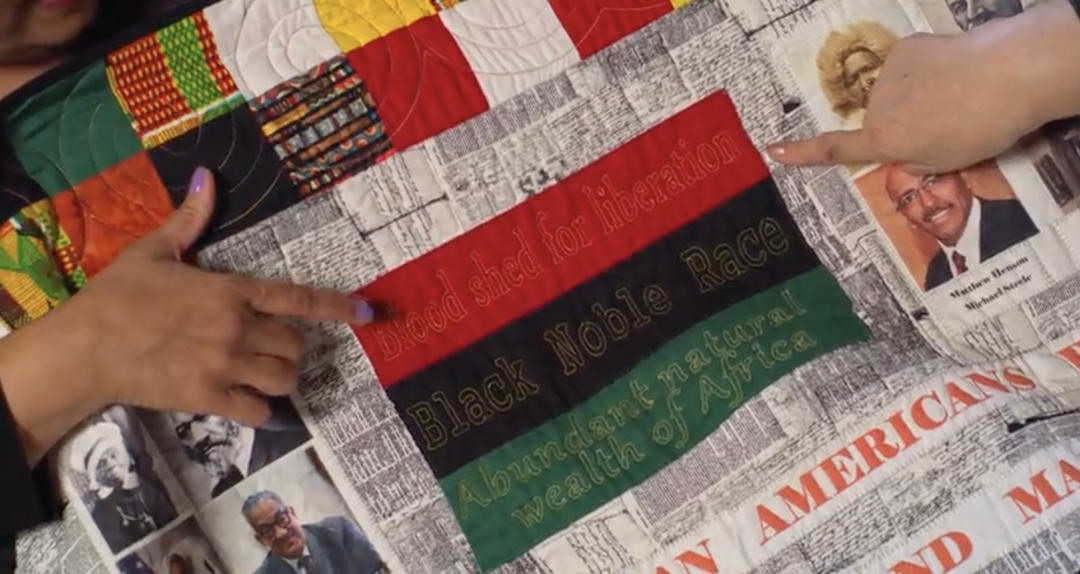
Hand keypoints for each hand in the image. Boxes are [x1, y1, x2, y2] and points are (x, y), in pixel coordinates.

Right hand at [0, 167, 375, 462]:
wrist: (85, 348)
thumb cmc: (118, 296)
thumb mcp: (154, 251)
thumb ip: (190, 219)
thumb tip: (207, 177)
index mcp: (230, 291)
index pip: (297, 299)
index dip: (337, 307)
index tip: (366, 313)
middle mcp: (237, 329)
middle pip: (295, 344)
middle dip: (292, 346)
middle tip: (271, 345)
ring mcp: (225, 366)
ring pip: (284, 378)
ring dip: (281, 377)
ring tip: (265, 374)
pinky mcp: (208, 398)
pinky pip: (256, 412)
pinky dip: (260, 412)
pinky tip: (249, 404)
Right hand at [766, 0, 1079, 172]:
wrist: (1008, 74)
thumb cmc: (980, 128)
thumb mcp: (944, 162)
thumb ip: (911, 159)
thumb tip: (896, 148)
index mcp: (885, 141)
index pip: (836, 149)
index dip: (802, 152)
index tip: (773, 150)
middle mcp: (877, 107)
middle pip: (881, 118)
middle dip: (905, 122)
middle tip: (947, 125)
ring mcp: (889, 75)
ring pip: (896, 90)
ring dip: (917, 94)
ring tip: (958, 95)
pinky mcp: (906, 48)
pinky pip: (909, 65)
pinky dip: (926, 68)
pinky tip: (954, 71)